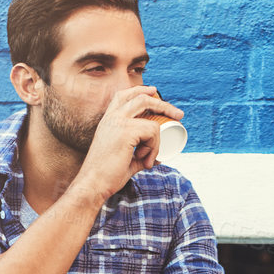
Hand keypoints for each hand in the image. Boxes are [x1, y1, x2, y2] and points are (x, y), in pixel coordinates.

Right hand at [76, 86, 183, 203]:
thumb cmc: (107, 175)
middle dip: (163, 104)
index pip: (124, 95)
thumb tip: (157, 158)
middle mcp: (112, 117)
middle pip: (142, 98)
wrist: (94, 183)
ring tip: (147, 159)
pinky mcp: (125, 131)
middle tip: (179, 115)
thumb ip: (140, 155)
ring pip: (152, 120)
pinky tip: (144, 161)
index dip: (140, 90)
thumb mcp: (126, 159)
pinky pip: (153, 133)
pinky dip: (154, 149)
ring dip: (156, 142)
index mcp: (108, 120)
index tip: (154, 91)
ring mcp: (118, 122)